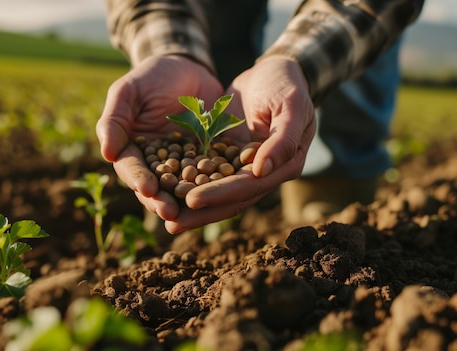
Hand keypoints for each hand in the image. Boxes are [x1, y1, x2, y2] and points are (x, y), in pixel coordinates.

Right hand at [96, 55, 222, 220]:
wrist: (189, 67)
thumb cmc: (152, 76)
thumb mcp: (129, 91)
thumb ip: (115, 119)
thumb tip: (106, 153)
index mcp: (132, 150)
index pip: (132, 169)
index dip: (138, 180)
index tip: (147, 188)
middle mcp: (156, 164)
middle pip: (156, 188)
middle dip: (162, 201)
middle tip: (171, 213)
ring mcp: (184, 165)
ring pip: (184, 189)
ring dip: (187, 203)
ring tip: (194, 213)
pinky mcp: (209, 160)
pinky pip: (212, 176)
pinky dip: (216, 186)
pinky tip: (223, 194)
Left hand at [164, 57, 315, 232]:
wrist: (275, 70)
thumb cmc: (287, 85)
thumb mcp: (291, 106)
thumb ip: (282, 140)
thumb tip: (261, 171)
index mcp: (284, 166)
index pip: (247, 186)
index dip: (220, 195)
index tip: (192, 200)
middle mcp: (263, 173)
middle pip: (230, 199)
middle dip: (200, 212)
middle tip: (171, 223)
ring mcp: (243, 166)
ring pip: (216, 192)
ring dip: (192, 207)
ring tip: (165, 218)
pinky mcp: (227, 156)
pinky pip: (206, 174)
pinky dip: (189, 183)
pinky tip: (165, 190)